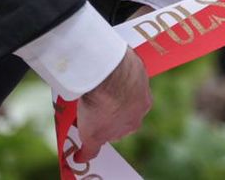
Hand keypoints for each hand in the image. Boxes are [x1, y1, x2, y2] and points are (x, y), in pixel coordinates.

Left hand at [74, 47, 150, 161]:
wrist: (109, 75)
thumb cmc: (102, 108)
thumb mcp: (92, 136)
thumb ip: (90, 150)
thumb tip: (81, 159)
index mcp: (135, 122)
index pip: (120, 129)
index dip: (105, 127)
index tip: (92, 122)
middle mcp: (143, 104)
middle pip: (125, 108)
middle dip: (110, 108)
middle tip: (92, 104)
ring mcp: (142, 83)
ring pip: (126, 89)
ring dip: (114, 90)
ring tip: (95, 88)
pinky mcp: (137, 66)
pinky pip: (126, 71)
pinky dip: (116, 73)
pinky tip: (102, 74)